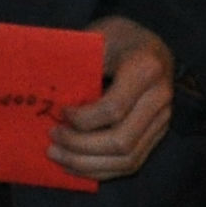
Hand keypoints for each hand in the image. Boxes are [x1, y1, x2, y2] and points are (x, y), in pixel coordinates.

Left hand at [50, 16, 175, 181]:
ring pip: (127, 159)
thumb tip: (44, 93)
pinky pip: (131, 163)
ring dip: (87, 164)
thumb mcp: (99, 36)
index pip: (113, 108)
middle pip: (121, 141)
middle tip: (51, 139)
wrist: (151, 43)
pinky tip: (73, 165)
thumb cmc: (119, 37)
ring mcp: (162, 120)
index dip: (82, 118)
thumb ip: (78, 62)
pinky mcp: (156, 134)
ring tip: (56, 156)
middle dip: (80, 147)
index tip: (60, 112)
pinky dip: (100, 170)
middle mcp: (159, 99)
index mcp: (145, 69)